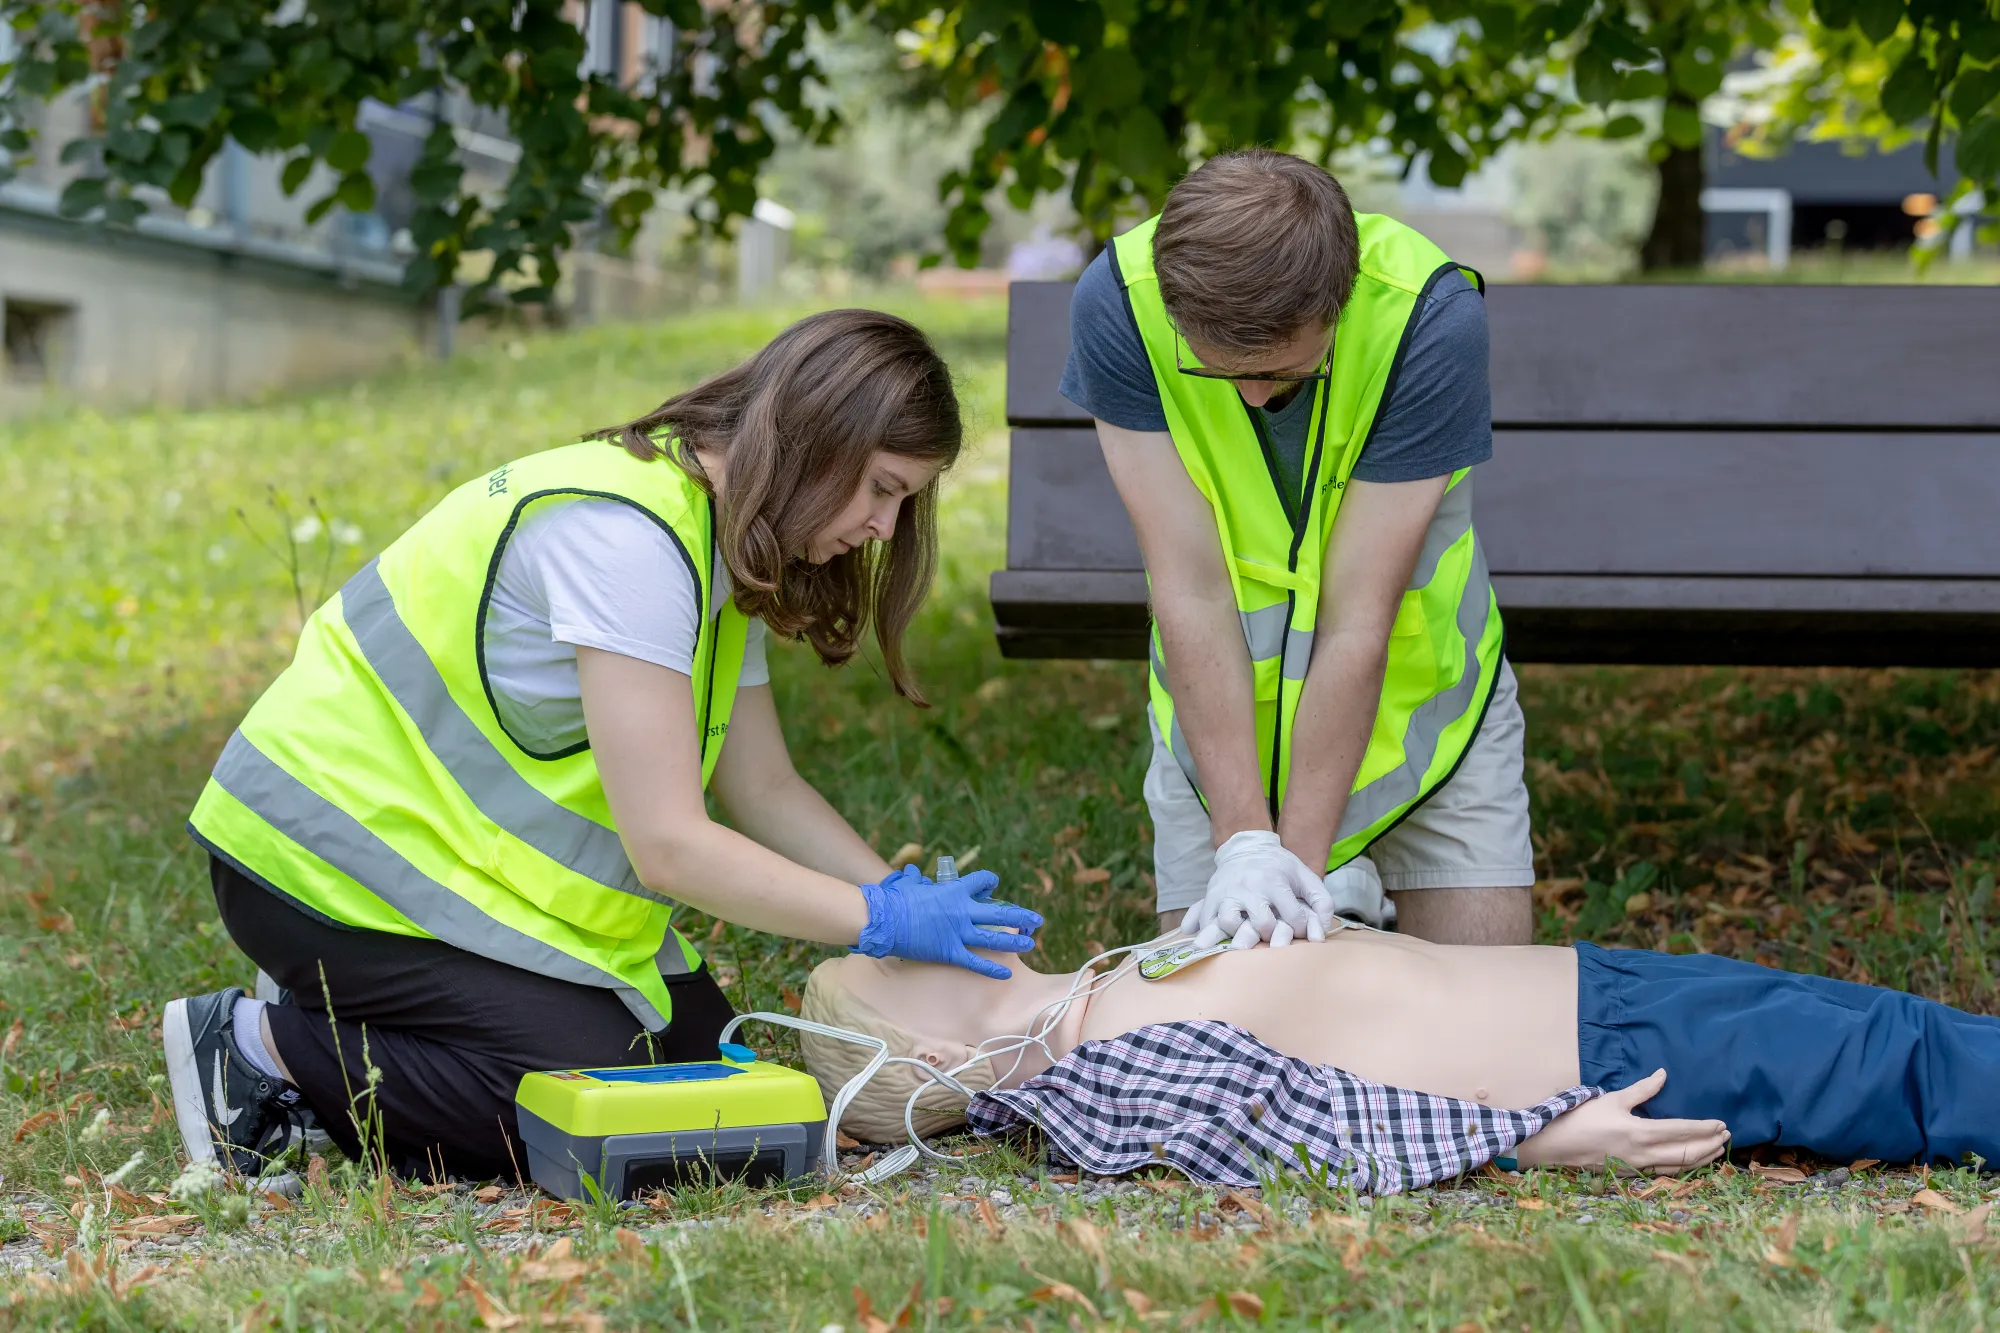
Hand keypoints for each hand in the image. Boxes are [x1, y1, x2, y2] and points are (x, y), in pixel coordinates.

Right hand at [853, 865, 1042, 979]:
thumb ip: (916, 880)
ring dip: (1015, 940)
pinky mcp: (949, 952)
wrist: (884, 919)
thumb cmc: (895, 899)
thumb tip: (911, 873)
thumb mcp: (909, 884)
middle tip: (1036, 919)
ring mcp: (958, 932)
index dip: (990, 882)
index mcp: (954, 890)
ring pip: (994, 937)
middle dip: (1020, 915)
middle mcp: (962, 910)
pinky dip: (992, 968)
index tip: (993, 886)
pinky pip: (976, 961)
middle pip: (999, 912)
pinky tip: (1007, 972)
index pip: (983, 881)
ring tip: (1031, 943)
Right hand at [1184, 831, 1336, 949]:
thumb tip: (1320, 935)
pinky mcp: (1211, 896)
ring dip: (1239, 934)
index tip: (1298, 929)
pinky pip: (1207, 921)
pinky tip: (1223, 936)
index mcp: (1275, 881)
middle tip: (1272, 932)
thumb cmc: (1279, 867)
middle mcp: (1250, 887)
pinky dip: (1213, 933)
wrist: (1247, 846)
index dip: (1300, 929)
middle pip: (1262, 924)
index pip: (1294, 917)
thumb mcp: (1305, 876)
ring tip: (1247, 933)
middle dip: (1271, 934)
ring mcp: (1228, 892)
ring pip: (1229, 923)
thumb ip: (1322, 902)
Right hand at [1512, 1069, 1729, 1173]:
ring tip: (1717, 1150)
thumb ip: (1642, 1089)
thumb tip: (1663, 1074)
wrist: (1557, 1146)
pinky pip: (1666, 1172)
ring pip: (1680, 1166)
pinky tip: (1691, 1162)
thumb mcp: (1612, 1099)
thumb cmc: (1582, 1119)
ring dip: (1702, 1158)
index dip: (1704, 1128)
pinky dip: (1684, 1166)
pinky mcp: (1632, 1174)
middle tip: (1726, 1135)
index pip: (1682, 1131)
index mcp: (1640, 1132)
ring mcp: (1639, 1168)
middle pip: (1687, 1153)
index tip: (1721, 1123)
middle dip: (1710, 1144)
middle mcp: (1644, 1154)